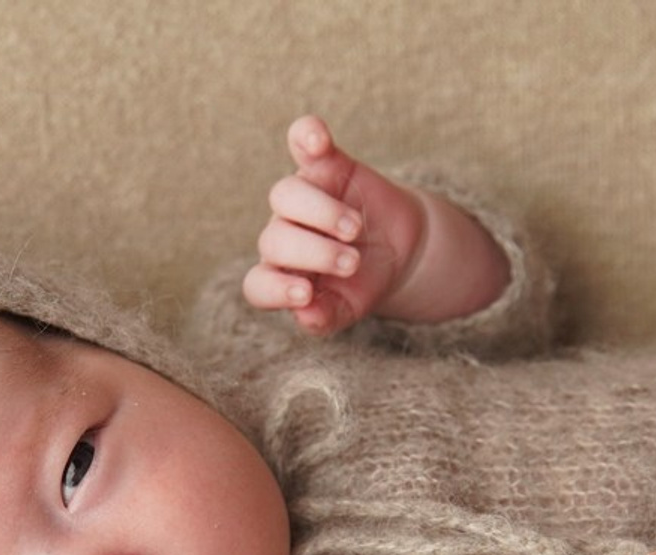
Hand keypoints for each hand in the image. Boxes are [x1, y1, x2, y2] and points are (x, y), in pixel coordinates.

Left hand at [243, 115, 509, 334]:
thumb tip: (306, 315)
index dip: (276, 289)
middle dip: (315, 252)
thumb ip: (325, 318)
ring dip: (320, 211)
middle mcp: (282, 237)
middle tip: (351, 262)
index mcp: (281, 276)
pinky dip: (307, 134)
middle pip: (275, 239)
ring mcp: (301, 199)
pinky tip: (316, 140)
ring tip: (353, 229)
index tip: (306, 293)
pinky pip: (303, 141)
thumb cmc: (363, 285)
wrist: (396, 252)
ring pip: (286, 194)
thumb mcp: (348, 309)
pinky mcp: (325, 166)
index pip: (258, 284)